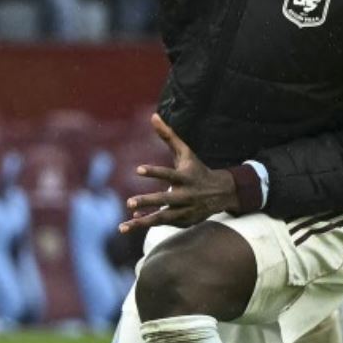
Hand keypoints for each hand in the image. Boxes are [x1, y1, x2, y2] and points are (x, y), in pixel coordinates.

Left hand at [121, 115, 239, 231]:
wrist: (221, 193)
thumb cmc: (197, 170)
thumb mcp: (185, 153)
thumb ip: (168, 136)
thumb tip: (153, 116)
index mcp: (186, 177)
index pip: (169, 174)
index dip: (154, 172)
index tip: (138, 169)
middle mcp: (186, 195)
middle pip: (165, 199)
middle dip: (148, 201)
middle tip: (129, 202)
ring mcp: (185, 210)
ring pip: (161, 218)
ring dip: (142, 223)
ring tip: (121, 227)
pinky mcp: (183, 221)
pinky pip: (163, 223)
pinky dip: (148, 222)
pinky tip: (132, 221)